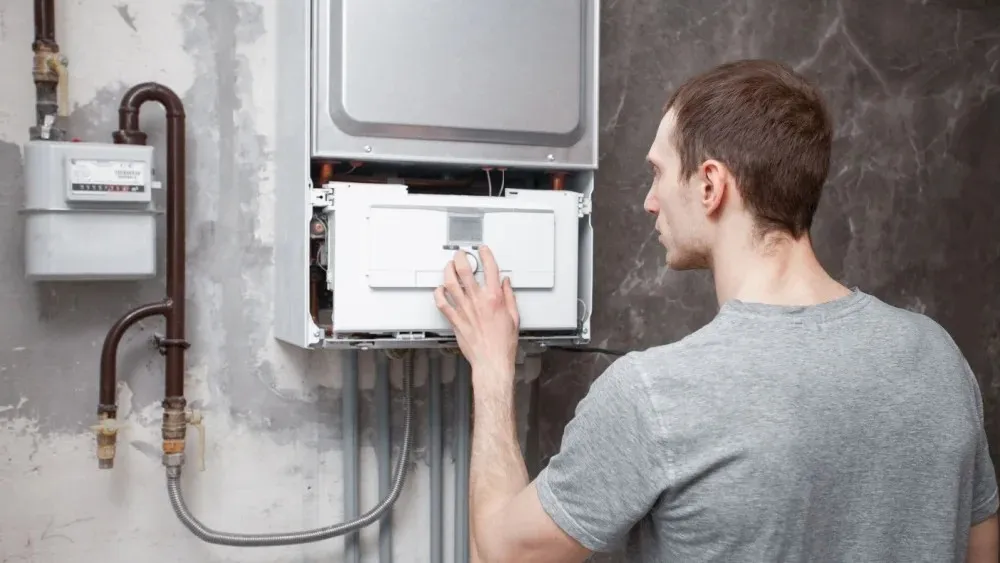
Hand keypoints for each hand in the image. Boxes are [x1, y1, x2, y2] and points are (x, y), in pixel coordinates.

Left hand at [434, 246, 519, 386]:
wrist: (492, 361)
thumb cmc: (503, 344)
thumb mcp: (514, 317)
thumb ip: (509, 297)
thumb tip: (506, 284)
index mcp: (494, 298)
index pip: (490, 269)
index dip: (485, 255)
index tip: (482, 251)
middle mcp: (477, 301)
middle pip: (464, 271)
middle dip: (461, 258)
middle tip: (460, 254)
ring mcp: (464, 310)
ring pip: (450, 283)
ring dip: (448, 271)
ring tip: (449, 266)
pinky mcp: (455, 320)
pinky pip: (442, 303)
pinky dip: (438, 293)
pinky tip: (440, 289)